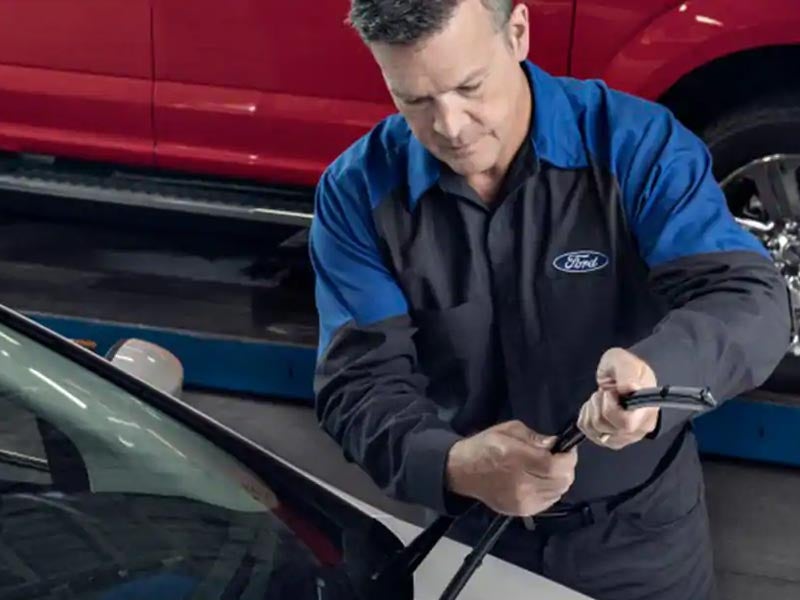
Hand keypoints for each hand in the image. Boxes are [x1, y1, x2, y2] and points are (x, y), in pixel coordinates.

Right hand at [445, 420, 577, 516]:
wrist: (463, 472)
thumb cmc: (485, 446)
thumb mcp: (508, 430)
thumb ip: (534, 438)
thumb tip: (554, 445)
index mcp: (516, 459)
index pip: (556, 466)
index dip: (568, 457)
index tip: (567, 449)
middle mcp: (521, 484)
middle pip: (561, 481)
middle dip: (566, 468)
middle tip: (559, 458)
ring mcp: (522, 501)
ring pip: (558, 493)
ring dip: (559, 480)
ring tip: (549, 469)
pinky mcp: (521, 511)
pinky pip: (549, 502)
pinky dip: (551, 491)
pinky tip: (541, 481)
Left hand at [578, 347, 659, 449]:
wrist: (624, 377)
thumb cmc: (627, 369)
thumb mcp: (625, 361)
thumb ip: (627, 372)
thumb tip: (629, 387)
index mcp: (647, 413)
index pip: (626, 424)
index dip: (611, 407)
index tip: (611, 392)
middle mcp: (637, 431)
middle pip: (605, 426)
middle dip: (599, 403)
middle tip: (607, 392)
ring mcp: (622, 438)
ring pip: (593, 428)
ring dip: (592, 408)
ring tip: (603, 398)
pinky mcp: (607, 440)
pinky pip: (586, 430)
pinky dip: (586, 414)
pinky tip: (598, 406)